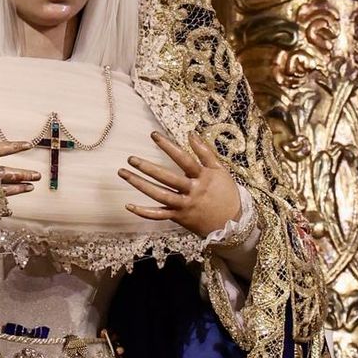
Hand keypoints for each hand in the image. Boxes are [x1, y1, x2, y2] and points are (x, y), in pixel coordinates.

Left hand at [119, 130, 240, 237]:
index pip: (183, 159)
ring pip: (159, 196)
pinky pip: (159, 216)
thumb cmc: (226, 194)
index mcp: (203, 177)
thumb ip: (205, 152)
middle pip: (167, 178)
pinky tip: (129, 205)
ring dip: (140, 185)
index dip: (168, 146)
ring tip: (124, 173)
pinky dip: (144, 212)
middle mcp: (192, 191)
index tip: (153, 135)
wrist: (233, 223)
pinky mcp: (179, 218)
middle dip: (147, 168)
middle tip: (130, 158)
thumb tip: (191, 134)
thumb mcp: (220, 170)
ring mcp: (184, 206)